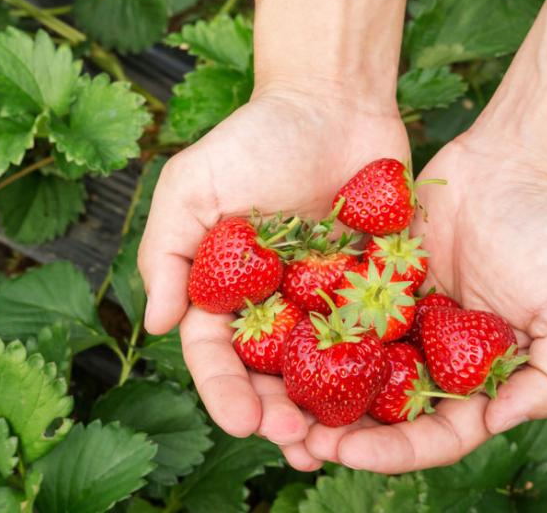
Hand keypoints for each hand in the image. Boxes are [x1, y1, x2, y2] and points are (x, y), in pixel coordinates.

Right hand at [138, 86, 408, 466]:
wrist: (333, 101)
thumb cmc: (255, 138)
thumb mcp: (192, 186)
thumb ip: (167, 251)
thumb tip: (157, 326)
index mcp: (225, 291)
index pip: (215, 354)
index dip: (224, 391)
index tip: (241, 420)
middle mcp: (273, 306)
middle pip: (270, 375)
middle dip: (278, 413)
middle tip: (294, 440)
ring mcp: (326, 302)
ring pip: (323, 371)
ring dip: (326, 412)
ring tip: (336, 445)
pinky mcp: (376, 289)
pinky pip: (379, 338)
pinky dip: (381, 374)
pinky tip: (389, 404)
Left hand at [298, 134, 546, 473]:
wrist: (512, 163)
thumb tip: (500, 422)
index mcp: (479, 380)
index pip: (435, 434)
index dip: (393, 451)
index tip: (347, 454)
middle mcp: (435, 360)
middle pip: (383, 414)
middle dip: (342, 433)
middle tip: (297, 439)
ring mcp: (401, 323)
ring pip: (351, 370)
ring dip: (315, 392)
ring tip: (274, 403)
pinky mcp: (374, 285)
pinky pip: (337, 314)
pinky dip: (308, 332)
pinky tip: (272, 343)